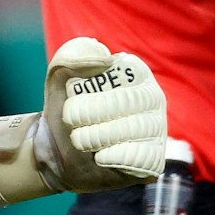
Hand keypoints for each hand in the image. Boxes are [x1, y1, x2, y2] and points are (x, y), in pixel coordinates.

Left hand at [0, 37, 167, 205]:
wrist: (58, 153)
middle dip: (86, 114)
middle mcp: (152, 98)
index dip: (89, 90)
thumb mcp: (58, 76)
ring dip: (94, 137)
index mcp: (135, 72)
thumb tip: (107, 60)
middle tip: (71, 122)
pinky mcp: (153, 160)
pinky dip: (110, 157)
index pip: (120, 72)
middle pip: (124, 101)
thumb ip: (74, 55)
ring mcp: (157, 129)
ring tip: (82, 139)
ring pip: (131, 129)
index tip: (71, 98)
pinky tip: (100, 156)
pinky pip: (138, 157)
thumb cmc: (66, 108)